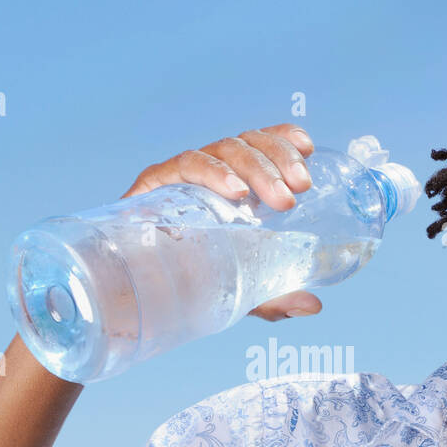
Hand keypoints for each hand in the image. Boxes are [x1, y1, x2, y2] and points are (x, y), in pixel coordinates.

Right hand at [120, 124, 322, 320]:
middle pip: (247, 144)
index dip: (283, 139)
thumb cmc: (193, 277)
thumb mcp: (243, 287)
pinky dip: (213, 172)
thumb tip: (312, 306)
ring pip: (224, 149)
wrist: (135, 289)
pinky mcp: (155, 184)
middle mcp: (211, 172)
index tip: (309, 150)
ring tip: (278, 198)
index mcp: (234, 182)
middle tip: (299, 190)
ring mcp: (183, 176)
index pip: (260, 144)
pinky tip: (234, 190)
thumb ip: (276, 293)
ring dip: (256, 166)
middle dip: (278, 160)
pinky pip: (186, 165)